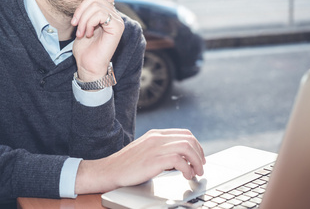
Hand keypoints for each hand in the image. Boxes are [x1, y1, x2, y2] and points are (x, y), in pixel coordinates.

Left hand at [71, 0, 123, 81]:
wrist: (88, 65)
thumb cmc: (85, 48)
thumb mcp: (83, 23)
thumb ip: (88, 9)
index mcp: (108, 13)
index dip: (86, 0)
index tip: (77, 17)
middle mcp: (115, 15)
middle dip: (81, 10)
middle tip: (76, 25)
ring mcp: (117, 21)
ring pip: (96, 5)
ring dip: (83, 19)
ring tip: (81, 32)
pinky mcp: (117, 27)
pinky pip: (100, 14)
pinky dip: (89, 23)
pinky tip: (88, 34)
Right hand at [75, 129, 205, 193]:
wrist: (109, 170)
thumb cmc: (126, 165)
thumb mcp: (145, 150)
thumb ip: (160, 149)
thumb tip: (180, 159)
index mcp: (156, 134)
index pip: (185, 133)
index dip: (197, 146)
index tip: (199, 157)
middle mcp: (157, 138)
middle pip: (189, 139)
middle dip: (199, 154)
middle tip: (200, 167)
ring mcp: (155, 147)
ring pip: (187, 147)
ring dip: (196, 161)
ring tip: (195, 173)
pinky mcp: (153, 160)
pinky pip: (178, 160)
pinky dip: (186, 169)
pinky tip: (185, 175)